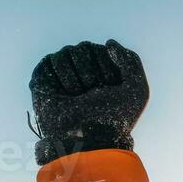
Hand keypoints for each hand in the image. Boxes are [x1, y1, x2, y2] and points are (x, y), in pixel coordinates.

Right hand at [29, 39, 148, 165]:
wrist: (86, 138)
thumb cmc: (113, 118)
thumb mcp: (137, 90)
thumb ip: (131, 60)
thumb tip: (108, 43)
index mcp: (106, 74)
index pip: (103, 50)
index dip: (108, 68)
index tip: (110, 89)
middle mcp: (85, 73)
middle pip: (85, 47)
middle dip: (91, 72)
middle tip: (92, 94)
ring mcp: (65, 75)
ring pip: (68, 52)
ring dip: (75, 77)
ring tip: (77, 96)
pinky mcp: (45, 79)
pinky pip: (51, 60)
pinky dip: (59, 76)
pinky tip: (63, 94)